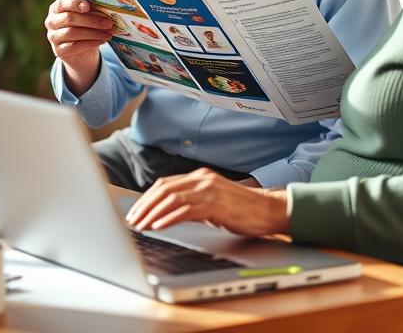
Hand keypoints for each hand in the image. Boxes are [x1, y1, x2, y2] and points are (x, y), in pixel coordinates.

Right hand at [45, 0, 114, 92]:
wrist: (82, 52)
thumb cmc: (85, 27)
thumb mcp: (88, 16)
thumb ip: (92, 10)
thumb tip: (107, 7)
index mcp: (57, 8)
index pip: (63, 3)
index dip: (75, 4)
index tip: (88, 6)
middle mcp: (51, 21)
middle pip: (70, 18)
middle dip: (91, 20)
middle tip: (108, 23)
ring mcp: (53, 37)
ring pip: (72, 33)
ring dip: (93, 33)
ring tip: (108, 33)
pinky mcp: (59, 51)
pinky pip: (74, 46)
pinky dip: (90, 43)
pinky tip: (102, 41)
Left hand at [125, 168, 288, 236]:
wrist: (270, 210)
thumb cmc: (243, 209)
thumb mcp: (212, 201)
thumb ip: (192, 202)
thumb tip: (167, 213)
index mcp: (199, 177)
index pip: (164, 185)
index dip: (146, 199)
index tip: (135, 212)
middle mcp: (202, 180)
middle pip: (163, 190)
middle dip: (144, 206)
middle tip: (132, 221)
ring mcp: (209, 190)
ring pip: (171, 199)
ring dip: (152, 213)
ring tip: (141, 226)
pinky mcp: (216, 204)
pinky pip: (186, 210)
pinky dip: (169, 218)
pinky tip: (158, 226)